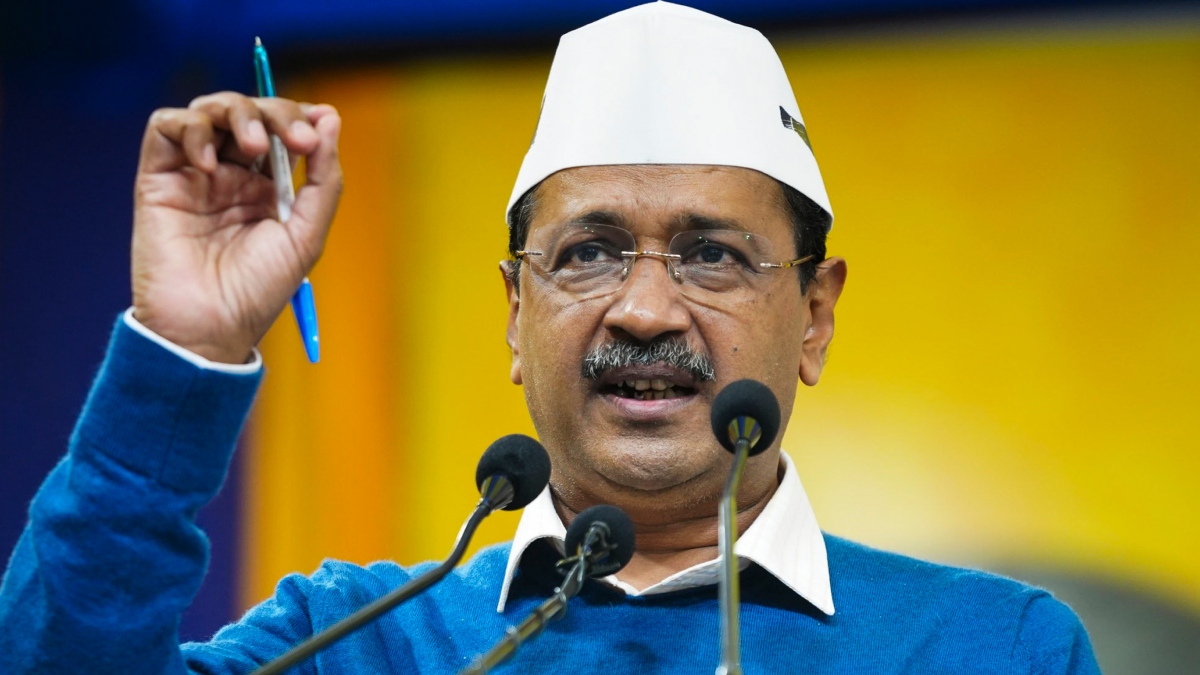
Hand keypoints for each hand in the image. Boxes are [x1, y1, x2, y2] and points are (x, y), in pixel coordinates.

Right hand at [131, 92, 341, 363]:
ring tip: (252, 145)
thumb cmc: (257, 291)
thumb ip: (323, 179)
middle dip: (275, 113)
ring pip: (208, 109)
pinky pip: (165, 126)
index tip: (316, 129)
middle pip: (249, 112)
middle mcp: (231, 174)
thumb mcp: (305, 235)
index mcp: (267, 186)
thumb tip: (330, 119)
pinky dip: (190, 129)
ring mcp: (194, 173)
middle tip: (294, 139)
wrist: (208, 326)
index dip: (298, 118)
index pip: (281, 129)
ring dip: (235, 113)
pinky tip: (210, 164)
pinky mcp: (157, 177)